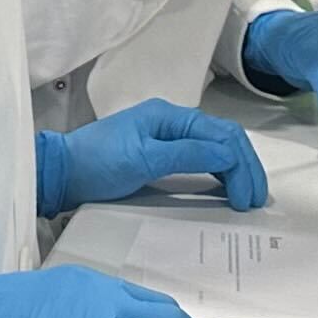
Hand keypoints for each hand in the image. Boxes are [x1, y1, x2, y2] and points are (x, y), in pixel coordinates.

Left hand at [39, 100, 269, 212]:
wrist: (63, 174)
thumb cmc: (98, 163)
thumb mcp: (143, 159)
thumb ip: (186, 154)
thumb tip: (229, 153)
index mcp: (170, 116)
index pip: (222, 133)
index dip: (242, 164)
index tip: (246, 197)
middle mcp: (173, 122)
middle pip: (224, 139)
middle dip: (245, 167)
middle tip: (254, 201)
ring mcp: (168, 138)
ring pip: (216, 149)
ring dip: (236, 171)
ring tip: (247, 198)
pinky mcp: (162, 155)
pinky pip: (201, 160)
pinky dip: (219, 173)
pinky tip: (227, 190)